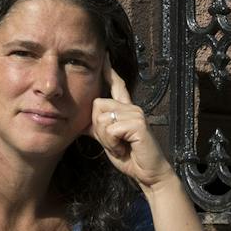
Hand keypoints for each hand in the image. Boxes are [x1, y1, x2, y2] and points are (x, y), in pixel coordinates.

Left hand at [92, 59, 173, 191]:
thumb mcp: (109, 141)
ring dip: (107, 139)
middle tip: (114, 143)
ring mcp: (136, 114)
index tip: (105, 56)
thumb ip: (99, 129)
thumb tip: (81, 124)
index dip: (109, 71)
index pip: (118, 85)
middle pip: (97, 105)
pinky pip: (111, 129)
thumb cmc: (131, 158)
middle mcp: (132, 107)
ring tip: (120, 146)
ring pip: (102, 119)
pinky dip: (113, 143)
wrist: (148, 174)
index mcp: (126, 110)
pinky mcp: (138, 124)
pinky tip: (124, 149)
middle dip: (99, 128)